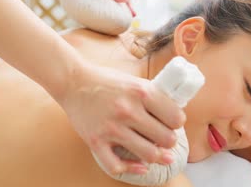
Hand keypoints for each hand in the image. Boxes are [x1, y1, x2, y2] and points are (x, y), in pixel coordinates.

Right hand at [61, 61, 185, 174]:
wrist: (73, 82)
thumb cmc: (106, 81)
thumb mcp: (134, 82)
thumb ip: (153, 97)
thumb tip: (175, 116)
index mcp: (141, 92)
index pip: (176, 117)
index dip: (177, 122)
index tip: (172, 123)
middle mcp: (128, 110)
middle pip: (166, 139)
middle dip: (169, 141)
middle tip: (164, 139)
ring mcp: (111, 128)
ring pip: (149, 154)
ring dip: (157, 156)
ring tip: (157, 152)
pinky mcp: (96, 141)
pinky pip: (118, 166)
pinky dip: (132, 169)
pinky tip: (140, 166)